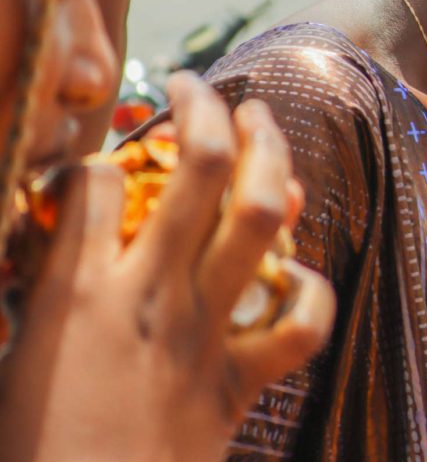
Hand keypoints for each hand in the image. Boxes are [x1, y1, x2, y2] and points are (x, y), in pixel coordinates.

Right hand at [0, 73, 335, 461]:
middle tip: (207, 87)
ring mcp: (206, 332)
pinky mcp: (241, 379)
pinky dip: (311, 290)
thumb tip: (63, 248)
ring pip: (261, 216)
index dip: (105, 155)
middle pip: (202, 169)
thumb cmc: (30, 448)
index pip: (99, 179)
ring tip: (262, 125)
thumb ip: (45, 289)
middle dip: (210, 110)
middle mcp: (150, 295)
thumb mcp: (15, 357)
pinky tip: (300, 271)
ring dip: (271, 158)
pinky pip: (301, 322)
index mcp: (77, 292)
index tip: (109, 160)